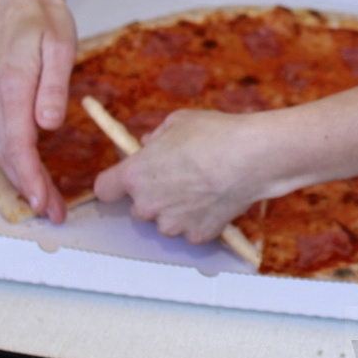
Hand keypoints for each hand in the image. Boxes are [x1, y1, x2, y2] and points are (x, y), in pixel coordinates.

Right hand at [0, 0, 76, 222]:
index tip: (44, 201)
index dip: (30, 178)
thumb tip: (48, 126)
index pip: (18, 145)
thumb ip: (53, 88)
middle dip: (29, 189)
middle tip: (52, 213)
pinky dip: (15, 162)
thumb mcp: (59, 49)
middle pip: (7, 156)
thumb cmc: (45, 22)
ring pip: (2, 151)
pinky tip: (31, 175)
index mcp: (11, 88)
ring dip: (21, 180)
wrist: (23, 0)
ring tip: (45, 203)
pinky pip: (3, 139)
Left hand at [94, 108, 265, 242]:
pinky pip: (194, 229)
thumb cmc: (215, 135)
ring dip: (179, 209)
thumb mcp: (179, 122)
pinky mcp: (198, 235)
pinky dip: (203, 219)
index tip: (128, 178)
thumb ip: (158, 137)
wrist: (252, 158)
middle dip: (156, 195)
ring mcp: (173, 224)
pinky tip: (218, 199)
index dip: (116, 182)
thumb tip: (152, 144)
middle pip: (140, 208)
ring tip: (205, 187)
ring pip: (168, 221)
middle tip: (180, 176)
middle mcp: (148, 205)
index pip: (105, 188)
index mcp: (136, 175)